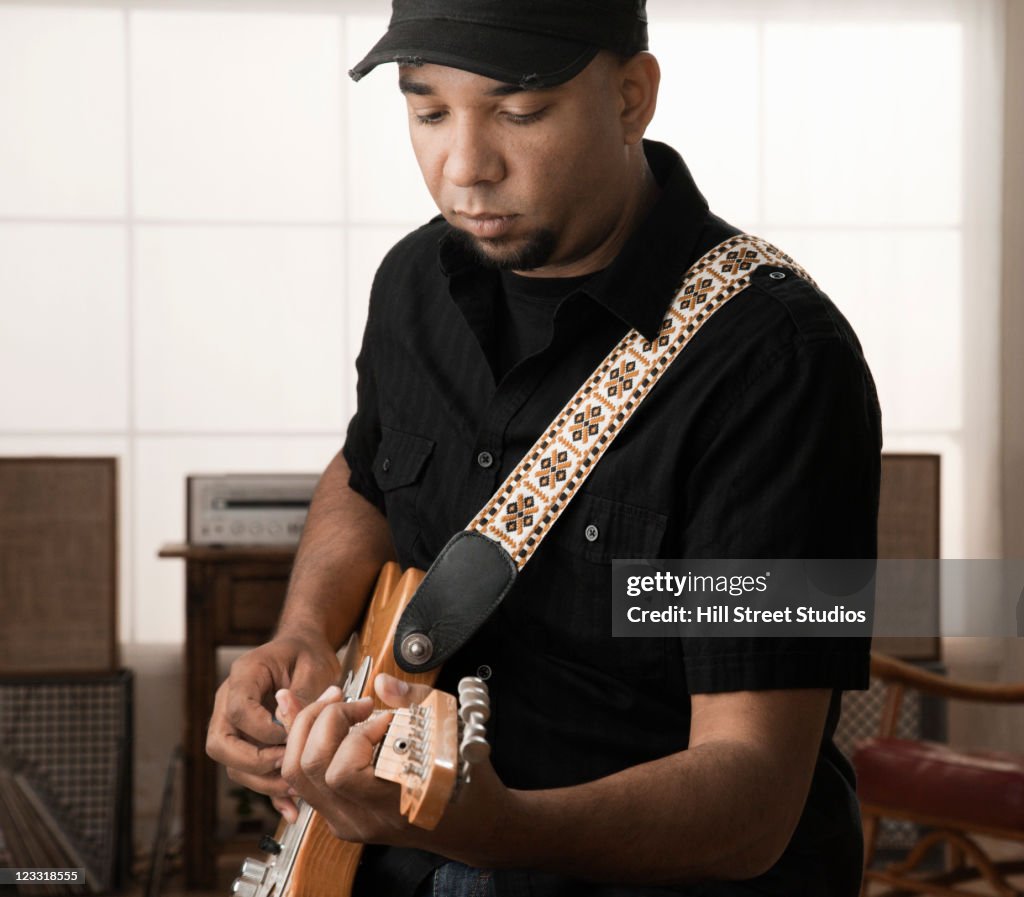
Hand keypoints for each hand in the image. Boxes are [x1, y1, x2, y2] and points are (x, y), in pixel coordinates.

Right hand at [206, 633, 341, 821]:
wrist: (304, 650)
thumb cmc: (307, 654)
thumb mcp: (313, 666)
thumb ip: (303, 696)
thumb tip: (293, 728)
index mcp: (244, 675)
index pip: (238, 711)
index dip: (263, 730)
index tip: (290, 737)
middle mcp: (229, 701)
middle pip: (220, 744)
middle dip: (253, 763)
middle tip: (287, 766)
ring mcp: (233, 724)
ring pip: (231, 764)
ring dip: (262, 781)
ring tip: (296, 788)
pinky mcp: (245, 742)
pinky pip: (248, 772)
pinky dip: (268, 792)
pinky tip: (289, 808)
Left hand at [278, 674, 514, 863]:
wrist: (473, 825)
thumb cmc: (467, 781)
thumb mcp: (451, 733)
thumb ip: (415, 703)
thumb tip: (383, 682)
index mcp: (392, 805)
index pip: (343, 773)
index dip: (357, 734)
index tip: (384, 718)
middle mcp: (362, 819)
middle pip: (310, 767)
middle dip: (326, 720)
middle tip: (356, 704)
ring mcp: (347, 822)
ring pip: (297, 775)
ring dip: (309, 729)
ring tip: (336, 705)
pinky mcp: (341, 817)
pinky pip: (305, 781)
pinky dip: (305, 744)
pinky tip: (318, 718)